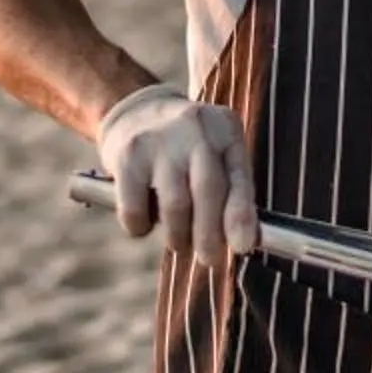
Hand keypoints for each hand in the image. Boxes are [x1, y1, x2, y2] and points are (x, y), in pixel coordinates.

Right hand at [95, 84, 258, 262]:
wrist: (135, 113)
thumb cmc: (186, 149)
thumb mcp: (216, 156)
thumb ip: (231, 192)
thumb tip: (244, 243)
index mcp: (226, 130)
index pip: (239, 177)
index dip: (241, 216)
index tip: (242, 247)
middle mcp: (195, 128)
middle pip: (207, 189)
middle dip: (209, 234)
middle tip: (210, 260)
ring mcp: (159, 139)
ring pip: (174, 204)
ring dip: (178, 236)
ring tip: (178, 241)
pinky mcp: (127, 155)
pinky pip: (135, 208)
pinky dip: (140, 227)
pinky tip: (144, 220)